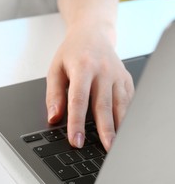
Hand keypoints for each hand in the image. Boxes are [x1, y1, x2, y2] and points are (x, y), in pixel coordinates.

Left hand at [46, 26, 133, 150]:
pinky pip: (129, 100)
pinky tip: (124, 130)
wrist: (93, 33)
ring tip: (117, 146)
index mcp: (82, 68)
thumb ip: (54, 94)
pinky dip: (127, 116)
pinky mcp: (126, 79)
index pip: (79, 100)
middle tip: (105, 149)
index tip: (76, 140)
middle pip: (104, 105)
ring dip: (120, 127)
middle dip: (105, 130)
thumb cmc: (72, 53)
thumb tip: (53, 118)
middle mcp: (103, 71)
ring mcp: (117, 75)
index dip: (77, 122)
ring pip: (120, 105)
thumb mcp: (55, 69)